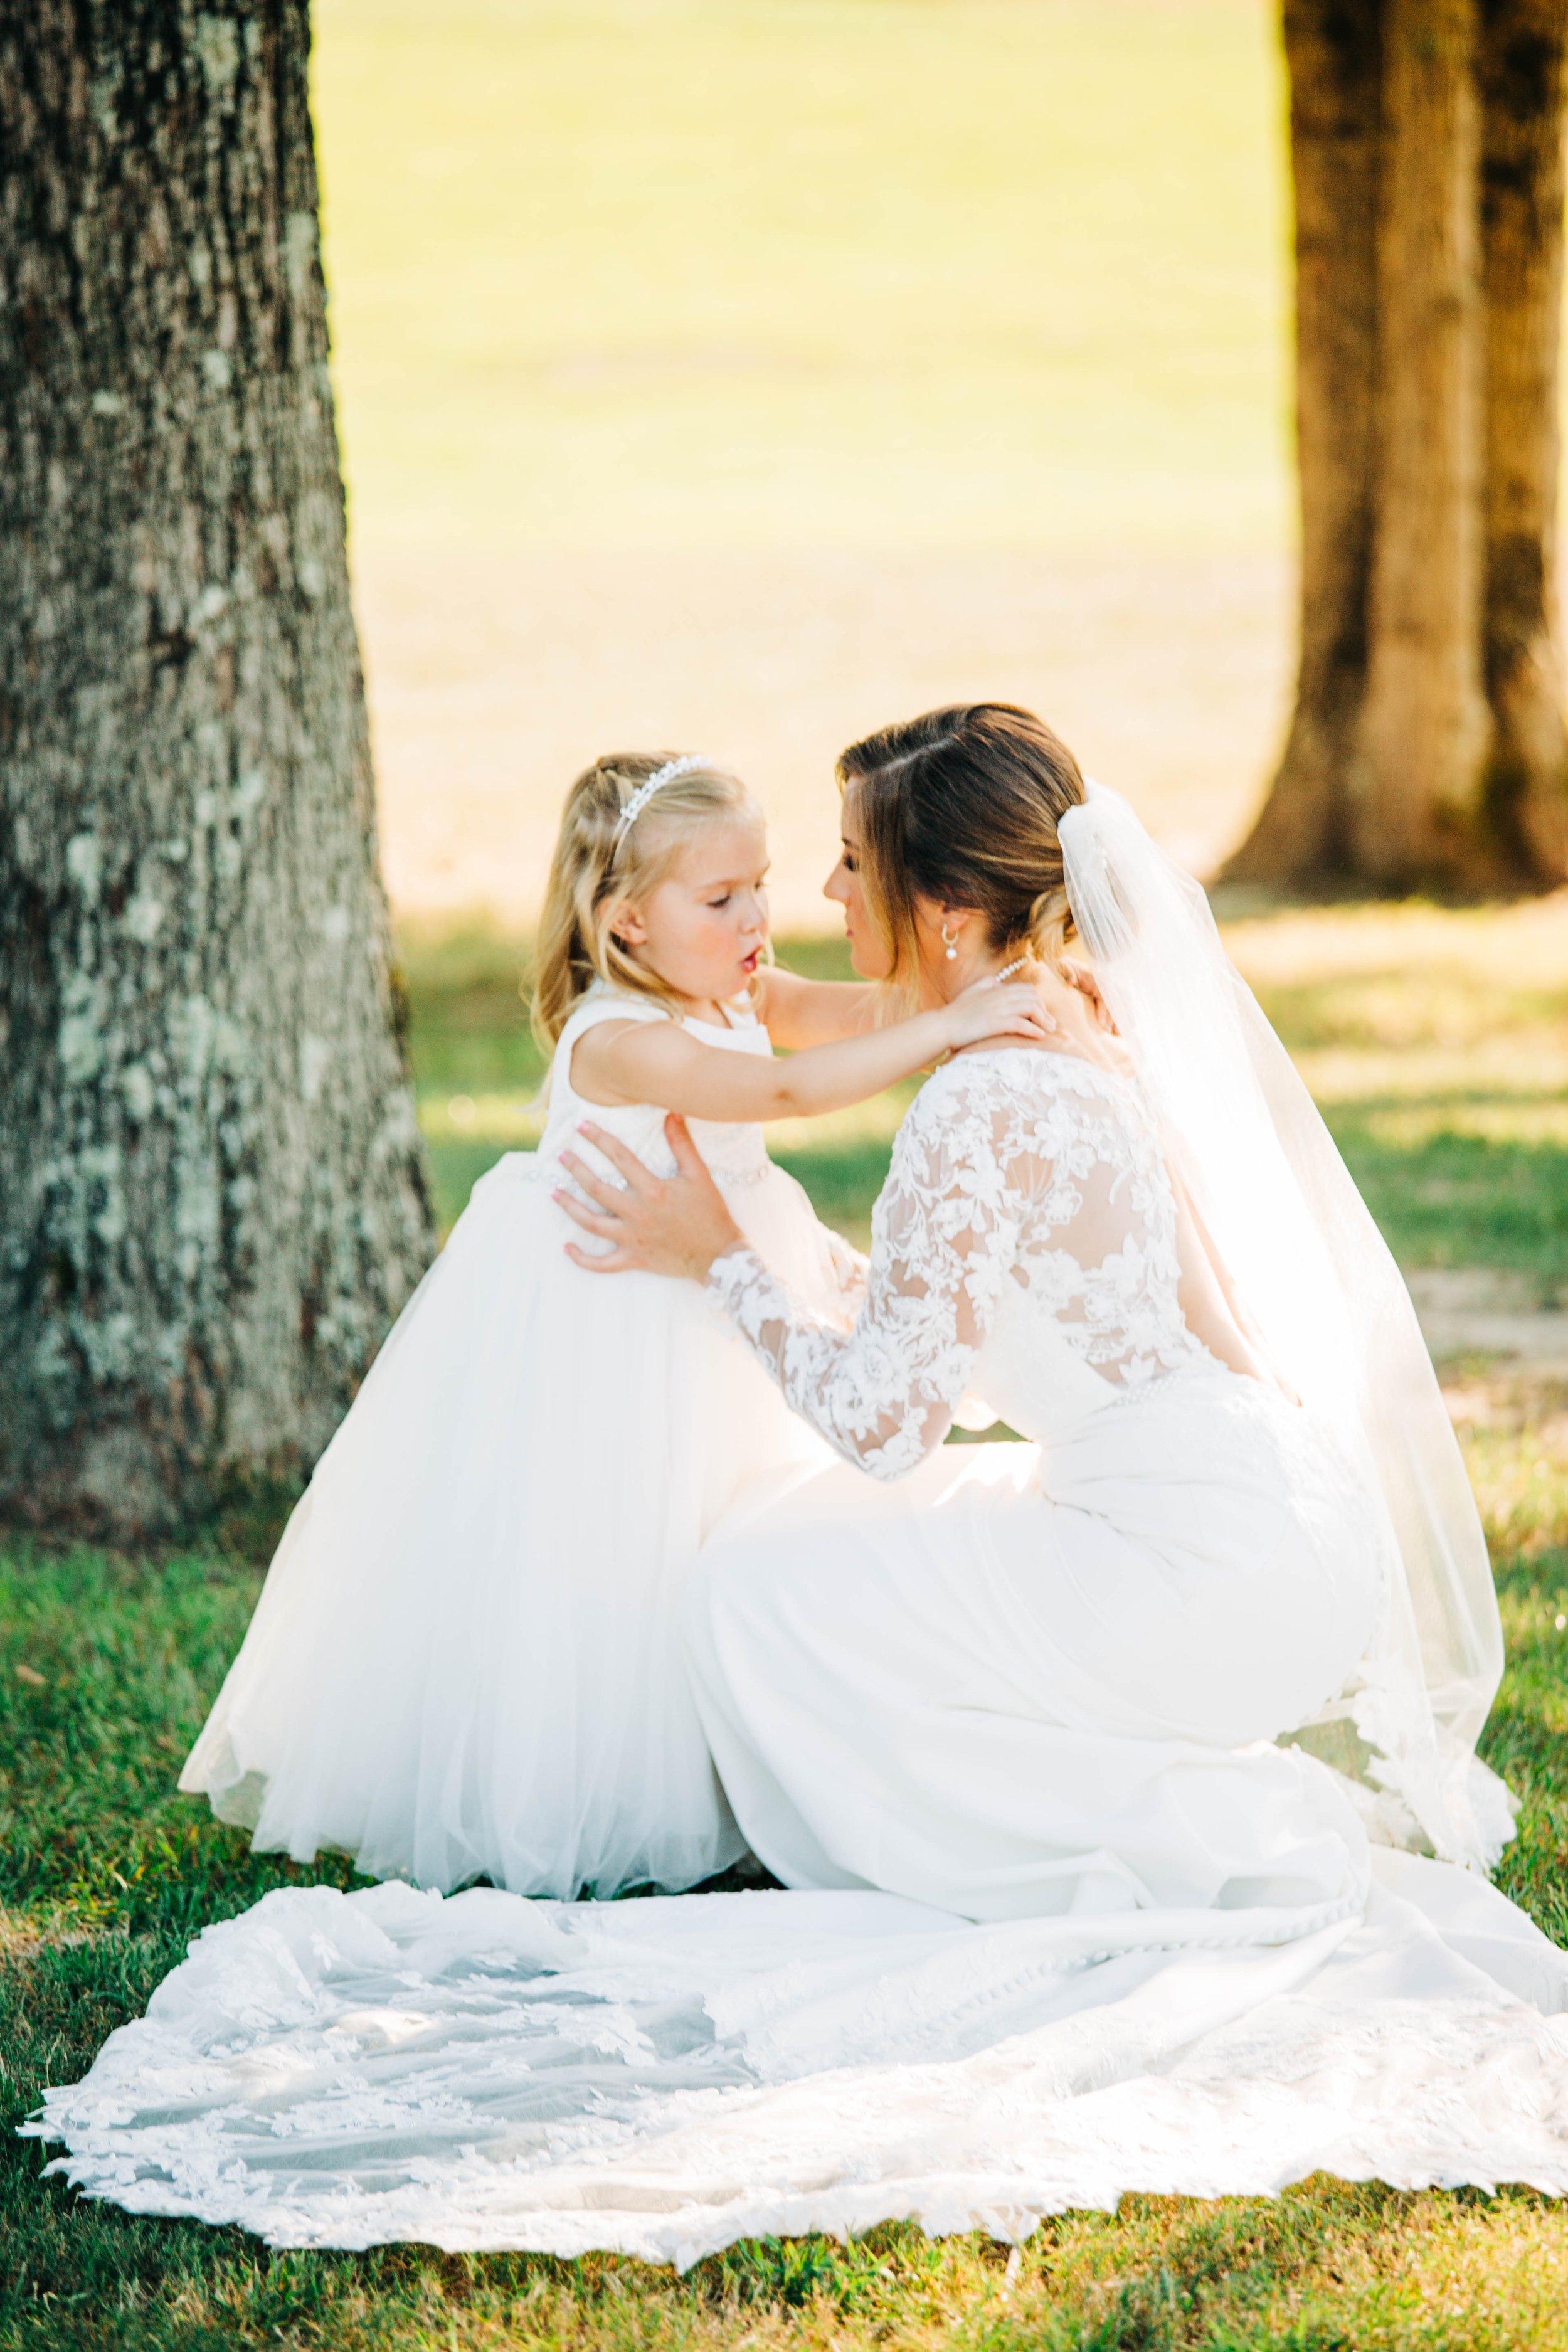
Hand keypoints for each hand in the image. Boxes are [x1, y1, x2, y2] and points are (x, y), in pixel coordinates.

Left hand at [555, 1114, 742, 1280]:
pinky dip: (582, 1259)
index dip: (598, 1138)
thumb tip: (671, 1113)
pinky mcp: (633, 1259)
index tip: (580, 1126)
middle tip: (560, 1155)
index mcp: (652, 1189)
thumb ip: (682, 1144)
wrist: (719, 1255)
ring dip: (569, 1207)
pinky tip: (567, 1248)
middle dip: (575, 1169)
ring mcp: (632, 1238)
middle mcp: (636, 1212)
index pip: (619, 1157)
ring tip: (553, 1192)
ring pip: (591, 1223)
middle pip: (596, 1188)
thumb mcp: (699, 1175)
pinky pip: (601, 1264)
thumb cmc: (710, 1213)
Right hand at [942, 974, 1057, 1052]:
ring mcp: (998, 1009)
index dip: (1038, 1001)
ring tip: (1048, 1030)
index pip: (1026, 989)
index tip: (1042, 1013)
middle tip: (1050, 1024)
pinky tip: (1039, 1036)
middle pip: (1032, 997)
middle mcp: (999, 996)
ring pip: (1030, 1008)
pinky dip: (1033, 1029)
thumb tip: (1002, 984)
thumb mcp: (973, 990)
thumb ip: (989, 983)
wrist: (942, 1026)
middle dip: (1045, 1010)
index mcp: (996, 988)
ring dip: (1043, 1020)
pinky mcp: (995, 1023)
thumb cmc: (956, 1012)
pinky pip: (1021, 1024)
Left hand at [1061, 960, 1116, 1032]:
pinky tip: (1123, 1028)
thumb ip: (1067, 971)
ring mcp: (1107, 988)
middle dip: (1118, 1016)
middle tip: (1116, 1033)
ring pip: (1121, 1003)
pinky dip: (1122, 1015)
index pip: (1104, 995)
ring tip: (1121, 1034)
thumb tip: (1070, 982)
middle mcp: (1105, 983)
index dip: (1104, 1009)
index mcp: (1096, 978)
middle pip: (1117, 1000)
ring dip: (1122, 1018)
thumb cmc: (1065, 966)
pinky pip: (1118, 1005)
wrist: (1068, 964)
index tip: (1102, 1023)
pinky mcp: (1106, 993)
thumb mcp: (1063, 965)